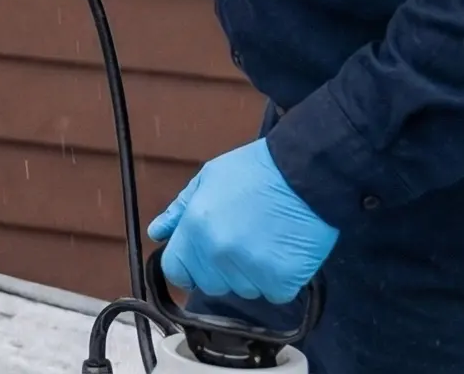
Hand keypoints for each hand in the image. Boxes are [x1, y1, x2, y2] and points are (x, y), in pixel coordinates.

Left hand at [147, 139, 336, 304]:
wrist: (307, 172)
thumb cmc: (257, 171)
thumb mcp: (208, 178)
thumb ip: (180, 210)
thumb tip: (157, 233)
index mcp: (196, 228)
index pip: (176, 271)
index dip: (188, 267)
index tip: (202, 259)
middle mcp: (218, 253)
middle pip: (210, 284)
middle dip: (222, 269)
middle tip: (243, 240)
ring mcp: (250, 269)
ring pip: (243, 289)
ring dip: (252, 273)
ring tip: (267, 240)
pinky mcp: (281, 280)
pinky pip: (273, 293)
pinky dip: (280, 279)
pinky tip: (284, 251)